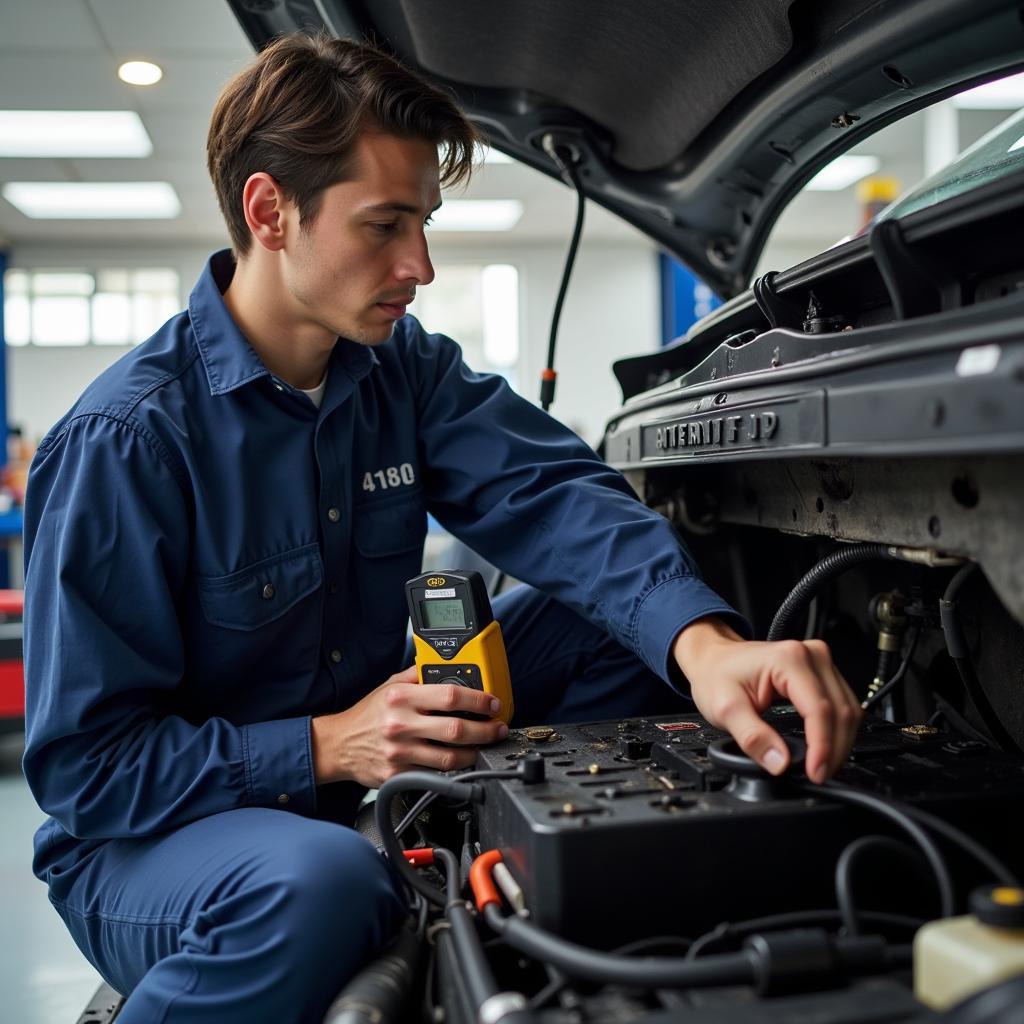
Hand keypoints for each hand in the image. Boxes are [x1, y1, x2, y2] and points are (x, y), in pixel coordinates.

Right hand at [310, 665, 508, 787]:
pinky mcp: (398, 774)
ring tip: (484, 746)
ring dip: (474, 752)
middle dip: (485, 730)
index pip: (450, 696)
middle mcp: (400, 724)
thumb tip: (447, 665)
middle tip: (497, 728)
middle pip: (456, 729)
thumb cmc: (368, 714)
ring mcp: (400, 752)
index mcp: (401, 698)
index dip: (478, 700)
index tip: (492, 704)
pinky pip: (434, 773)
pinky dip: (452, 768)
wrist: (338, 745)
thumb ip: (418, 675)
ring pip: (449, 757)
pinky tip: (461, 761)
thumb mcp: (389, 686)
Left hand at [672, 618, 861, 783]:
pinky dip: (838, 730)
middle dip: (834, 750)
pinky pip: (842, 704)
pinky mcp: (822, 670)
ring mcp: (819, 660)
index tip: (816, 772)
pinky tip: (826, 747)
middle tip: (818, 775)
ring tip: (822, 766)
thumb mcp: (724, 708)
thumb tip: (780, 762)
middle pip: (841, 711)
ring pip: (848, 709)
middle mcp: (811, 655)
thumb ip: (752, 737)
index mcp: (789, 660)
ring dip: (840, 742)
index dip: (822, 747)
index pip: (819, 710)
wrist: (713, 657)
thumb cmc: (716, 674)